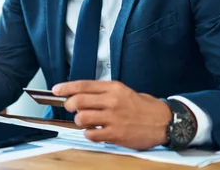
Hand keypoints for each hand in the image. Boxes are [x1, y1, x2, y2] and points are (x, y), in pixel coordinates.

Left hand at [52, 80, 171, 149]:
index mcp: (113, 88)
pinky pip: (91, 134)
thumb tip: (79, 94)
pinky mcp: (116, 134)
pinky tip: (94, 131)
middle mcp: (112, 101)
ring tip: (84, 121)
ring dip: (78, 120)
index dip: (66, 87)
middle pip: (78, 101)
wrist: (163, 121)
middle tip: (71, 107)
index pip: (83, 85)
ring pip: (81, 118)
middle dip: (69, 105)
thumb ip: (102, 92)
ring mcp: (113, 118)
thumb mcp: (122, 91)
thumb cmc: (142, 106)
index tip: (56, 90)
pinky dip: (89, 133)